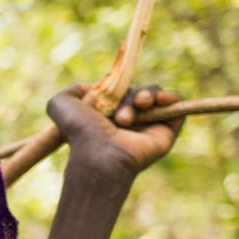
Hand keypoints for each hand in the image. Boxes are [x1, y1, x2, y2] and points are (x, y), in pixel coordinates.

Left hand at [46, 83, 185, 177]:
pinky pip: (177, 106)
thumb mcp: (61, 104)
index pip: (121, 90)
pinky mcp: (167, 132)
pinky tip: (162, 100)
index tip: (109, 93)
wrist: (101, 153)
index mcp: (109, 114)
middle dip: (131, 96)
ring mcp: (149, 126)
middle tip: (121, 116)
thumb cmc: (80, 131)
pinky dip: (173, 98)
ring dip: (147, 95)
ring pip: (155, 96)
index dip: (118, 86)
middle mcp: (130, 120)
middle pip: (138, 92)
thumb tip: (92, 88)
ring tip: (139, 107)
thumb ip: (70, 90)